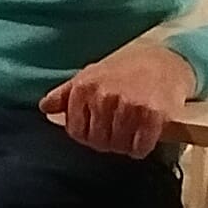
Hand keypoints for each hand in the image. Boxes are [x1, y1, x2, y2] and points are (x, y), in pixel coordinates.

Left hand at [42, 39, 198, 157]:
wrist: (164, 59)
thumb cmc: (124, 69)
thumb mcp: (90, 75)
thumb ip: (65, 93)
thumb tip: (44, 107)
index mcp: (84, 88)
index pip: (76, 132)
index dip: (88, 136)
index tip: (99, 130)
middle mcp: (103, 97)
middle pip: (98, 142)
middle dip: (108, 142)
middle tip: (119, 131)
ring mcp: (128, 106)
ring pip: (119, 146)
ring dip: (126, 145)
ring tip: (132, 132)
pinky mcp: (152, 115)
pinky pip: (140, 147)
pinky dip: (142, 148)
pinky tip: (145, 137)